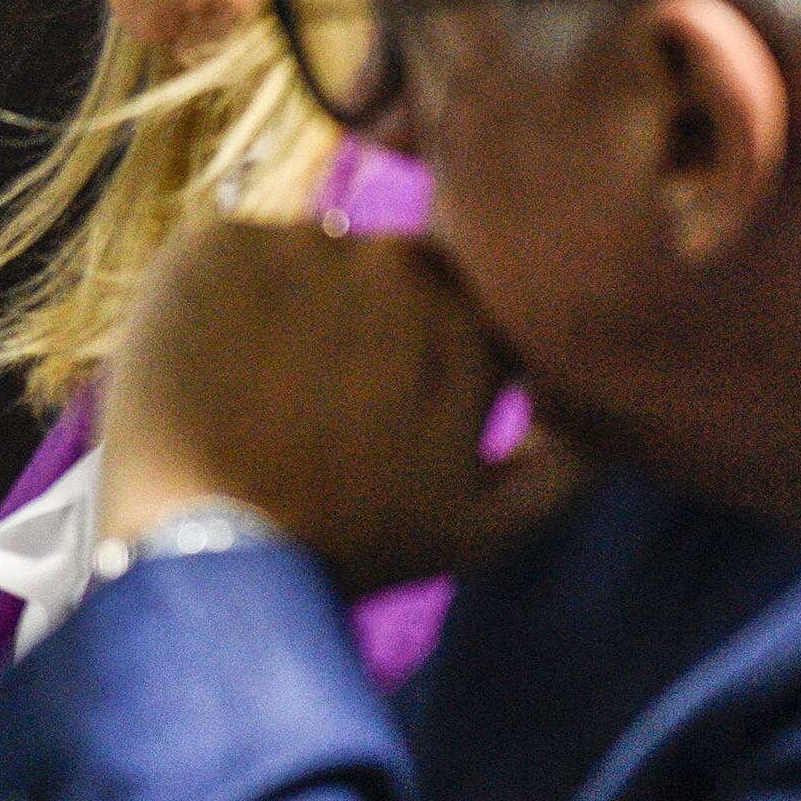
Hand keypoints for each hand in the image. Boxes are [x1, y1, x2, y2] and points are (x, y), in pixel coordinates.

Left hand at [94, 221, 591, 592]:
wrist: (210, 555)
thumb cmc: (350, 548)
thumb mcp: (486, 526)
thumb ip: (567, 462)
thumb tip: (595, 407)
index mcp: (466, 318)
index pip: (451, 298)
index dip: (410, 348)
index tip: (373, 402)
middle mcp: (392, 261)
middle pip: (372, 271)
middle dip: (349, 321)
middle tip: (305, 405)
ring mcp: (299, 245)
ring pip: (298, 260)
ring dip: (281, 306)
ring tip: (250, 391)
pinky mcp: (211, 245)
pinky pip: (224, 256)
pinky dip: (215, 299)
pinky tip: (205, 367)